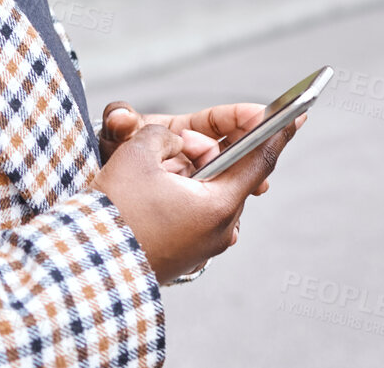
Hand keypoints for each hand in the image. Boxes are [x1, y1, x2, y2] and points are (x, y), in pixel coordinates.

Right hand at [87, 113, 306, 283]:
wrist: (84, 269)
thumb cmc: (114, 213)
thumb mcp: (136, 155)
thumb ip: (161, 135)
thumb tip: (171, 142)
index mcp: (219, 206)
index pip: (259, 159)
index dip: (278, 131)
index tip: (300, 114)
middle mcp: (220, 230)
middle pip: (226, 174)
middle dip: (206, 151)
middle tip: (180, 142)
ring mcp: (203, 247)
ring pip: (206, 192)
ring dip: (188, 173)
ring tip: (155, 169)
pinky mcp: (185, 256)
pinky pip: (191, 212)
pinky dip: (178, 193)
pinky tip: (151, 189)